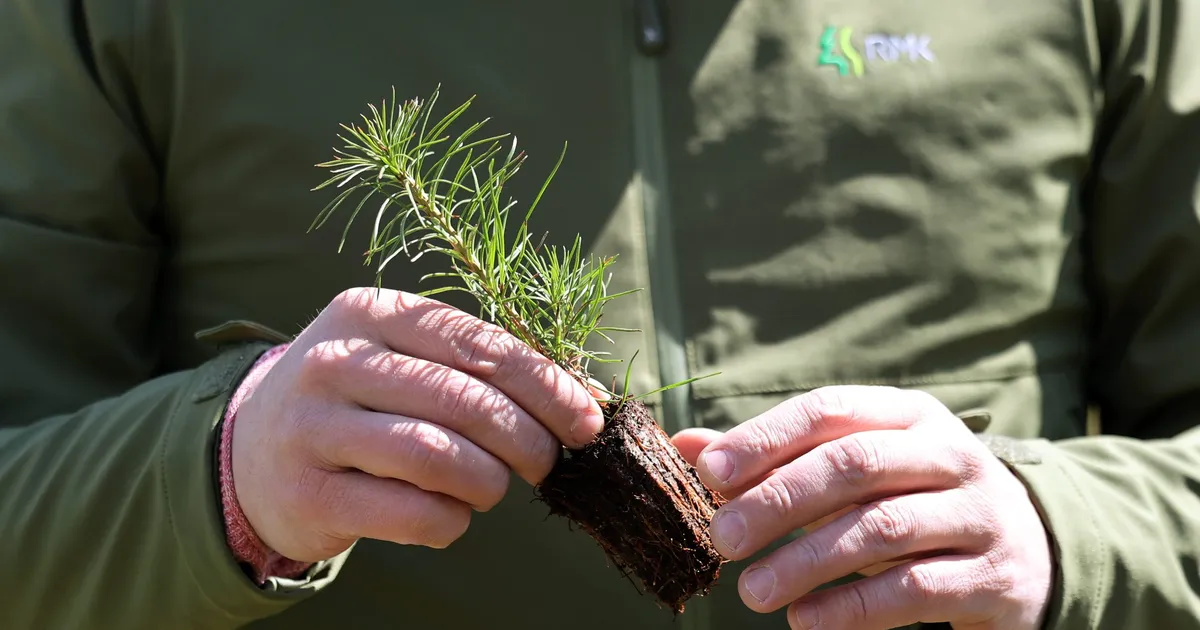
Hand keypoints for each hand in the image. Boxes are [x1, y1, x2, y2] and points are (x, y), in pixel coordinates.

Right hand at [231, 288, 603, 561]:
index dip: (546, 386)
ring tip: (491, 488)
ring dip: (488, 483)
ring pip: (439, 456)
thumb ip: (477, 369)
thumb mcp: (402, 359)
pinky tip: (450, 515)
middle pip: (465, 402)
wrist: (252, 452)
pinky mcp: (310, 494)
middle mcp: (336, 361)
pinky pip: (411, 513)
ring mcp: (314, 427)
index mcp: (372, 313)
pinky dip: (451, 522)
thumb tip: (581, 400)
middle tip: (545, 464)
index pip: (480, 345)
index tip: (586, 422)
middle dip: (527, 440)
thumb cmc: (359, 401)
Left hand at [672, 385, 1053, 629]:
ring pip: (881, 528)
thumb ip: (774, 460)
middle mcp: (949, 454)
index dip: (766, 438)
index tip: (709, 473)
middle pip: (854, 465)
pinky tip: (805, 621)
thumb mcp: (857, 470)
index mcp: (909, 414)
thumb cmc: (914, 500)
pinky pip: (915, 589)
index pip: (829, 410)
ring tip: (752, 592)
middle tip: (721, 539)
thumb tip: (686, 449)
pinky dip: (853, 608)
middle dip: (779, 500)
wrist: (1031, 551)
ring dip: (807, 561)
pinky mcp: (993, 577)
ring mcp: (978, 514)